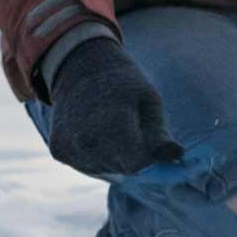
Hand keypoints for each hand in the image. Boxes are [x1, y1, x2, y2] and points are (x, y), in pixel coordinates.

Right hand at [48, 38, 183, 177]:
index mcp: (110, 125)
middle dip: (136, 155)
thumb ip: (160, 133)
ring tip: (111, 125)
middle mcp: (85, 141)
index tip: (155, 142)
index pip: (139, 165)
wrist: (78, 66)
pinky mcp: (59, 152)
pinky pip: (91, 166)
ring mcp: (69, 148)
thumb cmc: (122, 83)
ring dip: (117, 156)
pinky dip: (99, 155)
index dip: (151, 157)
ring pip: (109, 170)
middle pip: (126, 170)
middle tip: (129, 125)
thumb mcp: (148, 101)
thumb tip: (177, 155)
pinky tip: (95, 131)